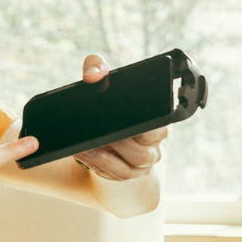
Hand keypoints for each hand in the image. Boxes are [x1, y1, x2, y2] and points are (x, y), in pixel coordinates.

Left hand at [74, 53, 168, 181]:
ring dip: (105, 158)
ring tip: (84, 148)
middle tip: (98, 135)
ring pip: (130, 166)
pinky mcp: (129, 174)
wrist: (106, 130)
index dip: (141, 128)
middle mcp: (155, 144)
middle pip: (143, 152)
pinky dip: (100, 167)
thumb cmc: (110, 104)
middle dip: (120, 144)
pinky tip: (84, 155)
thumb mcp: (104, 82)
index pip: (157, 127)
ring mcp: (144, 163)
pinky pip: (118, 175)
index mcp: (158, 122)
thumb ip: (97, 67)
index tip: (121, 121)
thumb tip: (93, 75)